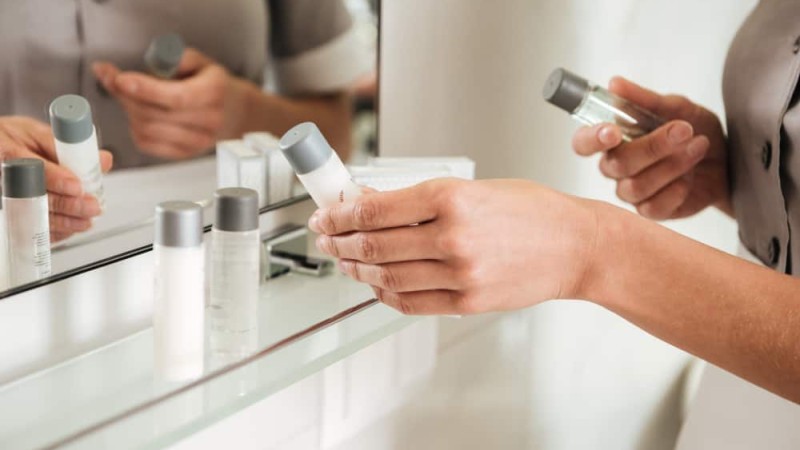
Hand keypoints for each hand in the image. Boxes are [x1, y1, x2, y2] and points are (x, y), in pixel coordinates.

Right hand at [0, 117, 112, 241]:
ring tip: (86, 221)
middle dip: (66, 205)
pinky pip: (27, 227)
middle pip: (33, 195)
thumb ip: (68, 146)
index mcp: (7, 149)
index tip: (77, 186)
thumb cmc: (12, 139)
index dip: (56, 178)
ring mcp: (2, 196)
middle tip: (91, 207)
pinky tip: (68, 230)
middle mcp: (3, 175)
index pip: (31, 166)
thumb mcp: (36, 132)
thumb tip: (103, 160)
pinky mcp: (6, 211)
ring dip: (62, 222)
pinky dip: (50, 232)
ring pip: (31, 215)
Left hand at [92, 48, 243, 159]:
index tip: (121, 79)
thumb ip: (174, 58)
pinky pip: (146, 143)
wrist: (232, 112)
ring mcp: (198, 141)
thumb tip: (150, 62)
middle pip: (156, 114)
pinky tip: (138, 114)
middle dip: (127, 96)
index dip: (146, 90)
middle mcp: (209, 120)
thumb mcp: (199, 61)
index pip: (177, 97)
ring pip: (147, 129)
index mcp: (214, 92)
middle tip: (113, 79)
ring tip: (127, 95)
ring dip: (128, 110)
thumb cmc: (210, 84)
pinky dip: (134, 127)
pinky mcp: (184, 153)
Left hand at [309, 179, 597, 314]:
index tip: (325, 213)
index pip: (374, 209)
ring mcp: (459, 274)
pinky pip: (410, 302)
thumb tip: (372, 201)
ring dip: (356, 269)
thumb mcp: (475, 188)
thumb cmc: (533, 211)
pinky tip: (374, 284)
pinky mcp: (466, 301)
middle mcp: (452, 237)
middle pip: (373, 244)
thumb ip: (420, 199)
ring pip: (386, 276)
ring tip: (344, 260)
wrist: (576, 246)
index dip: (340, 213)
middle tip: (325, 238)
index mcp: (452, 198)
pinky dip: (384, 294)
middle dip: (339, 242)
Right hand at [572, 77, 728, 219]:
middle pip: (617, 164)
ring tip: (698, 146)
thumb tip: (614, 84)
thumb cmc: (694, 131)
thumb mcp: (675, 107)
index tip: (613, 131)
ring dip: (671, 165)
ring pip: (636, 186)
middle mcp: (617, 167)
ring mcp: (633, 191)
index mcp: (613, 140)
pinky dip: (675, 190)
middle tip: (683, 129)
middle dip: (652, 146)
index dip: (592, 139)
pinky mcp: (652, 210)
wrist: (728, 159)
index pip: (583, 143)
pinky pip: (653, 208)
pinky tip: (690, 177)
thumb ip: (643, 99)